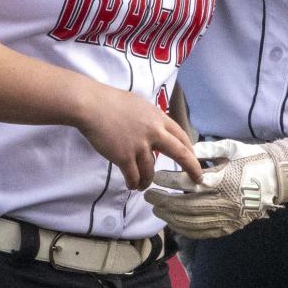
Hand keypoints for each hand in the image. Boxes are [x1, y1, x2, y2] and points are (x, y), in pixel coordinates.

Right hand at [75, 83, 201, 191]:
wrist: (91, 106)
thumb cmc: (110, 101)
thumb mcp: (138, 105)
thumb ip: (149, 119)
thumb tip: (155, 130)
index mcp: (157, 117)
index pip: (180, 135)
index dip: (189, 149)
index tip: (194, 158)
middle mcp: (153, 132)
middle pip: (179, 153)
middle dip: (191, 167)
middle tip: (196, 179)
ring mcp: (139, 145)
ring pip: (151, 170)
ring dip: (148, 181)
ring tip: (142, 186)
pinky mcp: (124, 156)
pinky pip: (133, 176)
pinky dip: (133, 183)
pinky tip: (131, 185)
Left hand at [145, 137, 287, 237]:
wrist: (279, 177)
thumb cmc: (253, 158)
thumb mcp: (231, 148)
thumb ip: (207, 150)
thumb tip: (185, 151)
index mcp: (224, 179)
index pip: (189, 183)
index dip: (169, 181)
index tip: (155, 177)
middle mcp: (225, 201)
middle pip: (186, 206)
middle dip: (164, 201)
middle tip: (148, 196)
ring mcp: (229, 217)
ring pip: (193, 222)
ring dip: (171, 217)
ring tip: (157, 209)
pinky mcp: (232, 226)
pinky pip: (205, 232)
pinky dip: (187, 230)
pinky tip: (174, 224)